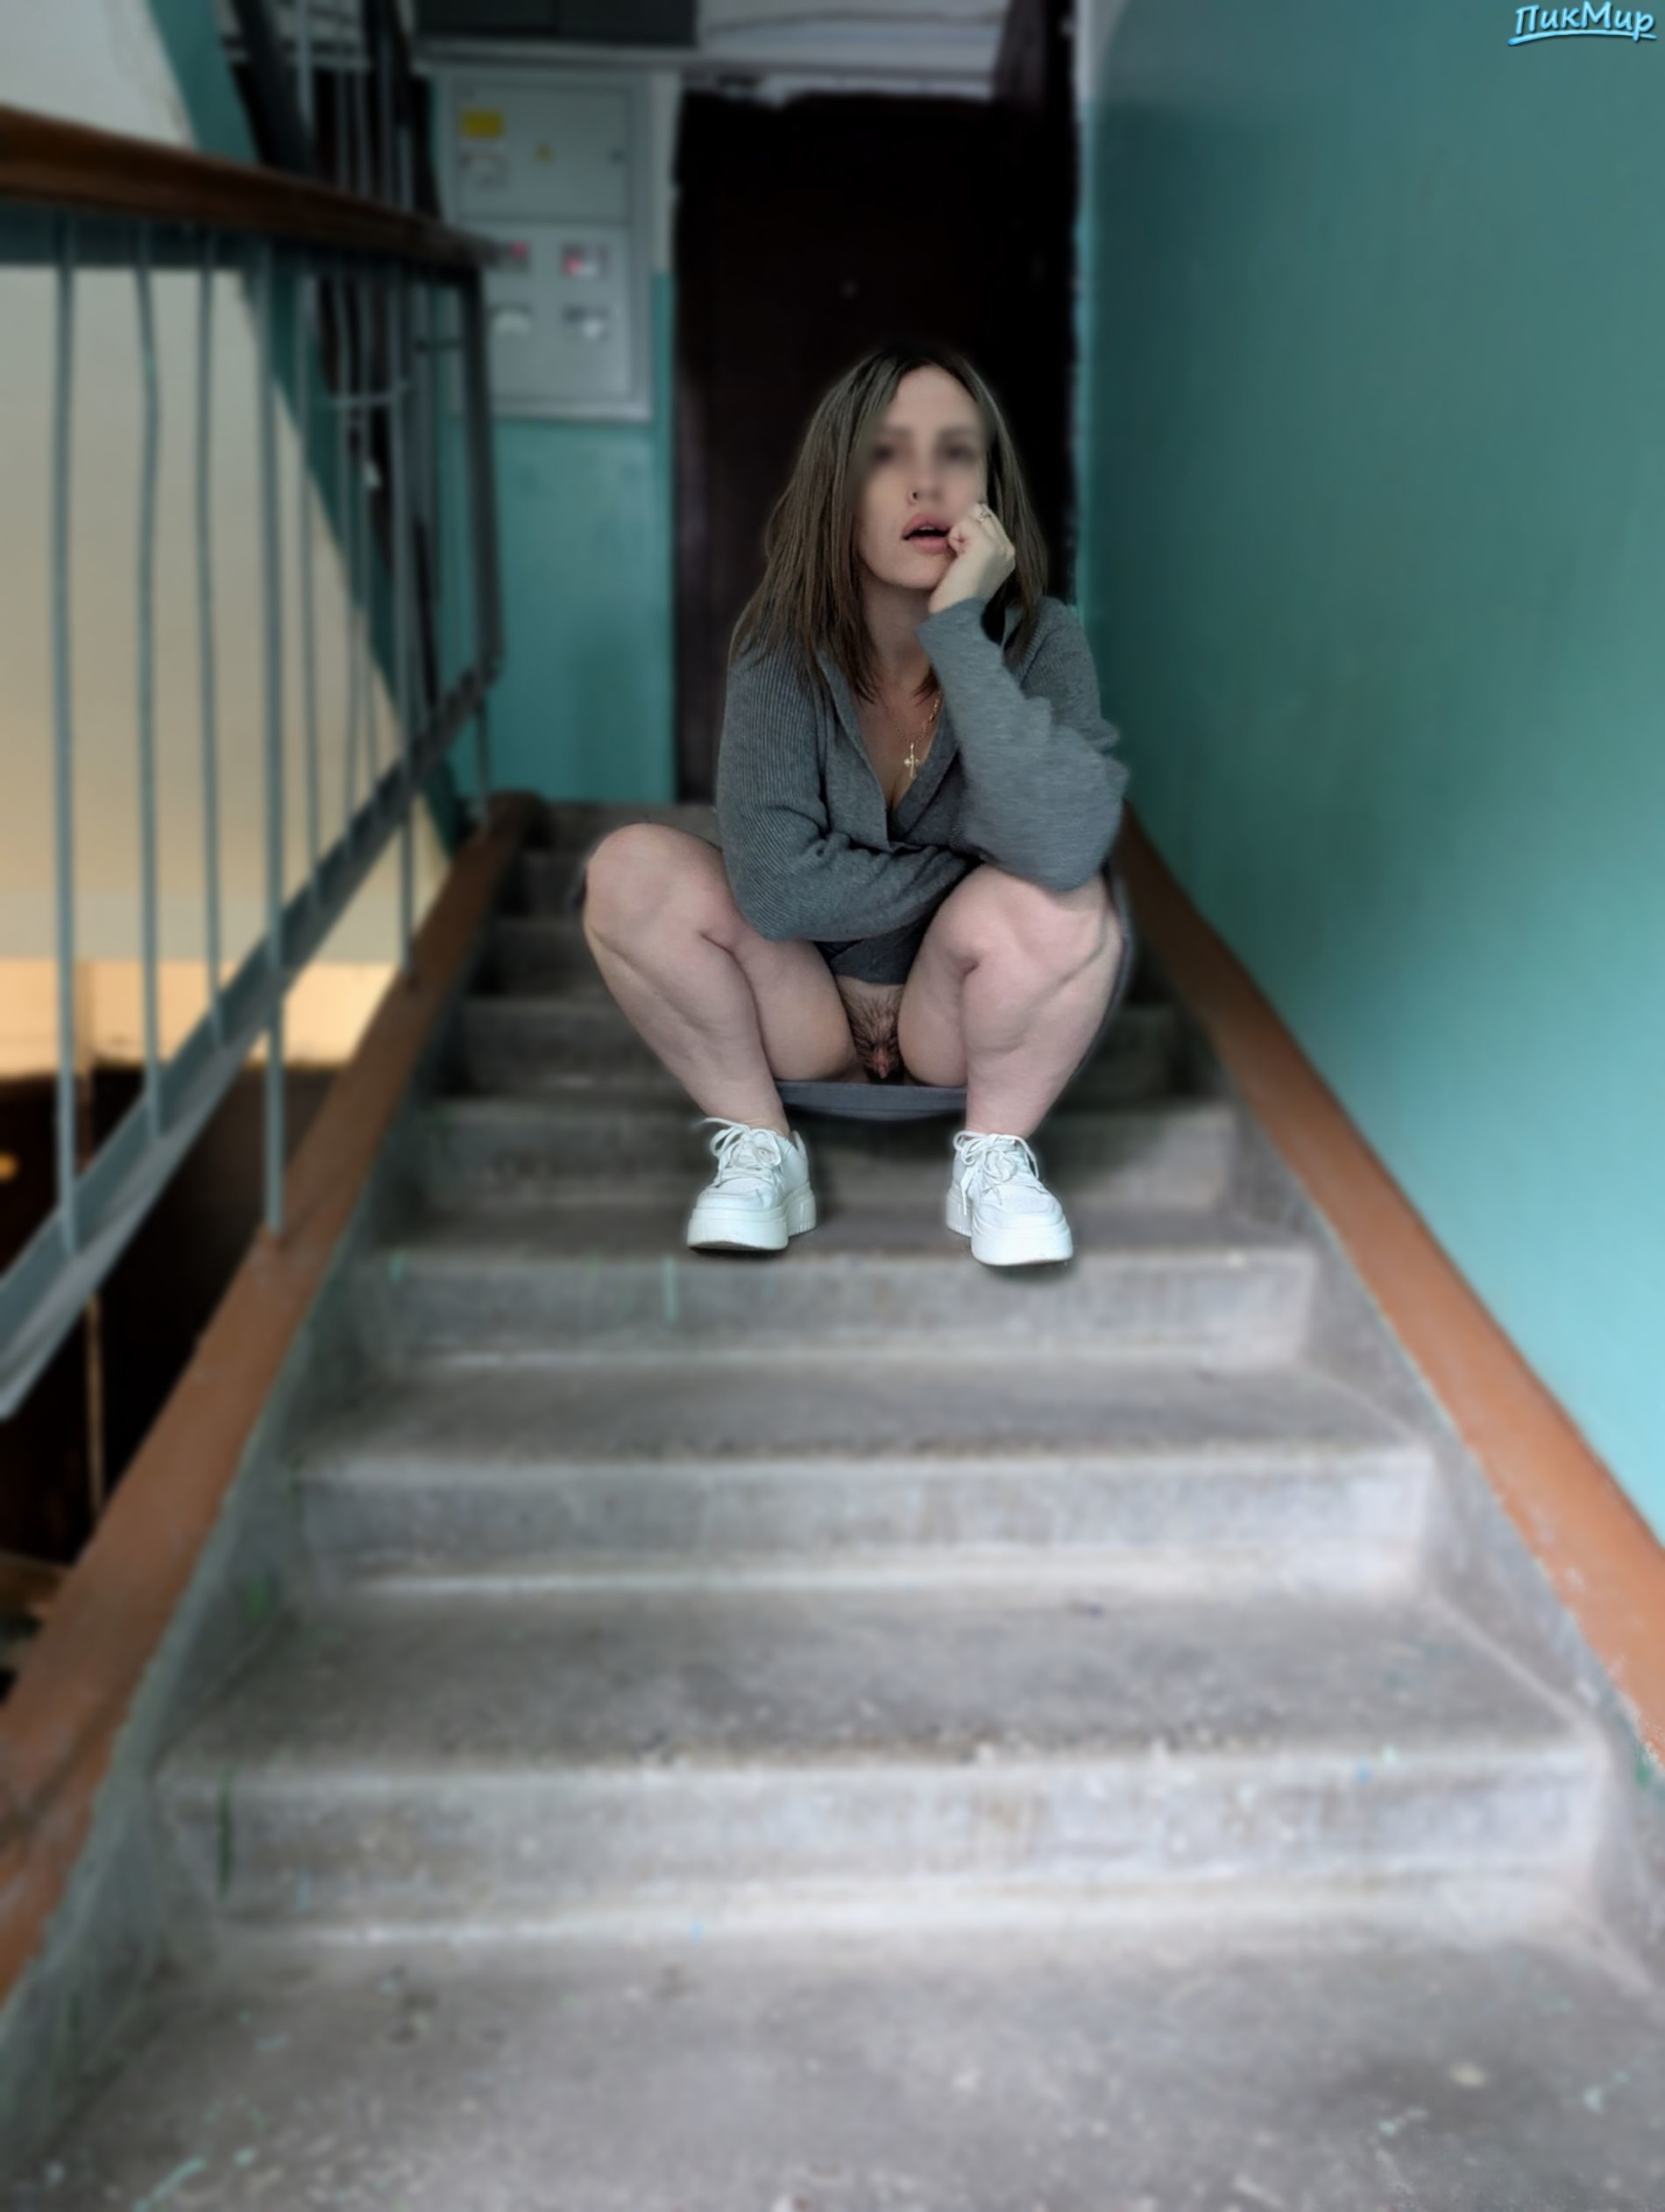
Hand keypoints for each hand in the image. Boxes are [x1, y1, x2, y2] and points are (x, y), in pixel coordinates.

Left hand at [926, 499, 1015, 614]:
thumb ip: (974, 541)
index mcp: (1008, 554)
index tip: (962, 556)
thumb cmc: (956, 596)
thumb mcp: (971, 565)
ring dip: (958, 534)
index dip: (968, 528)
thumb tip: (964, 516)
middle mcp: (1009, 549)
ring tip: (959, 561)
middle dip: (963, 527)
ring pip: (972, 514)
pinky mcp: (986, 546)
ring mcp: (1000, 547)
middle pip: (981, 511)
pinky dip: (953, 538)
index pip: (987, 517)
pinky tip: (957, 560)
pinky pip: (963, 523)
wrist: (956, 618)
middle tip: (960, 559)